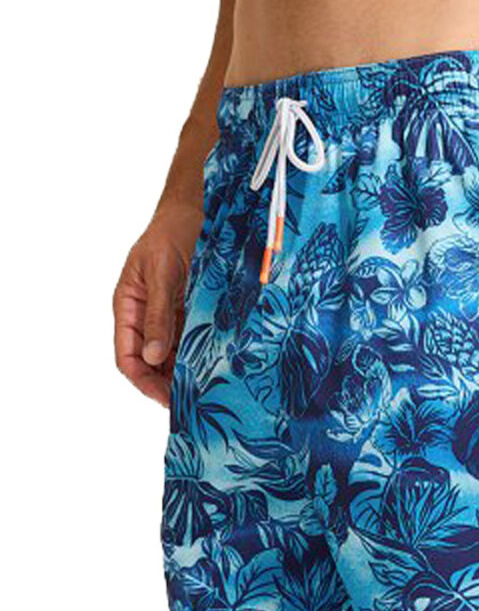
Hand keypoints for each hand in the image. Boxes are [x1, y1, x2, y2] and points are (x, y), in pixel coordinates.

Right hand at [113, 201, 201, 405]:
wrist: (202, 206)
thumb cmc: (174, 230)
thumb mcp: (162, 271)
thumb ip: (157, 314)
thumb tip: (154, 356)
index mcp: (128, 306)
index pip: (127, 357)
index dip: (144, 382)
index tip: (167, 400)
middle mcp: (147, 316)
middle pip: (151, 363)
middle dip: (168, 385)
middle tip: (194, 404)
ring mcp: (171, 315)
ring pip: (175, 356)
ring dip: (188, 374)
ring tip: (209, 392)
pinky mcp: (194, 311)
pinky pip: (195, 342)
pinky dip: (203, 357)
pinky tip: (219, 369)